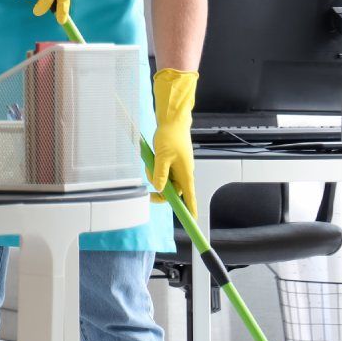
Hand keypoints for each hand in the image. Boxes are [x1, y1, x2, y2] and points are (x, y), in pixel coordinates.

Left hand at [150, 69, 197, 216]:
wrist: (172, 121)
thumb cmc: (170, 137)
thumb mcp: (162, 157)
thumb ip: (160, 175)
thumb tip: (159, 189)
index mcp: (185, 173)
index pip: (189, 195)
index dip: (191, 208)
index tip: (192, 219)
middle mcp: (183, 172)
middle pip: (172, 191)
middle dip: (160, 190)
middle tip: (148, 193)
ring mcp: (177, 167)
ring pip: (164, 180)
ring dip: (155, 176)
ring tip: (151, 163)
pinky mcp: (171, 161)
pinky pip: (162, 171)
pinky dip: (155, 168)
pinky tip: (152, 158)